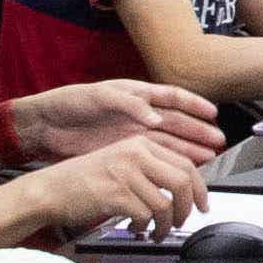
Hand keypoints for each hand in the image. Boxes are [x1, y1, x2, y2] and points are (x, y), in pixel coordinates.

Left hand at [14, 80, 224, 164]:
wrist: (45, 127)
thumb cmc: (68, 103)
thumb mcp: (98, 96)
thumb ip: (129, 105)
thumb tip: (156, 118)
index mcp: (136, 94)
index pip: (172, 97)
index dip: (194, 105)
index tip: (213, 113)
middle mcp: (139, 114)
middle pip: (176, 122)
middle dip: (198, 131)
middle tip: (218, 141)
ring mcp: (133, 135)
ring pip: (169, 142)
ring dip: (189, 149)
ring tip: (209, 157)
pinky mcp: (124, 152)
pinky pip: (154, 157)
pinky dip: (170, 162)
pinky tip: (182, 168)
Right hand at [27, 135, 211, 236]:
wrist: (51, 189)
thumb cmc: (84, 180)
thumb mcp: (121, 162)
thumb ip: (150, 169)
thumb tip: (183, 188)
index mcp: (140, 144)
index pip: (185, 164)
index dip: (200, 189)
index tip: (202, 204)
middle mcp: (135, 154)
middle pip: (183, 181)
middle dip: (189, 207)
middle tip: (184, 221)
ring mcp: (125, 173)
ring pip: (166, 204)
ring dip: (165, 225)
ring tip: (156, 231)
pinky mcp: (115, 194)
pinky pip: (146, 216)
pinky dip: (145, 228)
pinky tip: (136, 228)